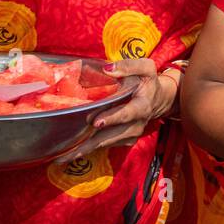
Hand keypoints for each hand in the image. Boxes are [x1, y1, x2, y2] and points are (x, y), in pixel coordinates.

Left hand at [57, 59, 173, 162]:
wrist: (158, 99)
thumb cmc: (147, 82)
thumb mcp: (146, 68)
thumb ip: (129, 66)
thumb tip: (107, 68)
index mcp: (142, 106)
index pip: (127, 113)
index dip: (112, 118)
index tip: (96, 122)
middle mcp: (137, 124)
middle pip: (112, 136)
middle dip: (90, 143)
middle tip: (70, 151)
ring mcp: (131, 134)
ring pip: (106, 144)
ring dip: (85, 150)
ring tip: (64, 157)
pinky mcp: (126, 140)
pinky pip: (106, 146)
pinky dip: (89, 149)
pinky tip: (71, 153)